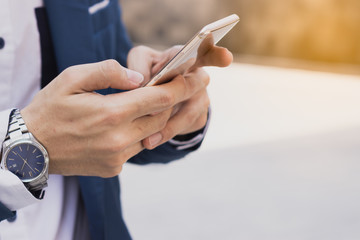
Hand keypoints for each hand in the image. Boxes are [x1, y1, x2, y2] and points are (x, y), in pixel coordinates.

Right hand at [21, 60, 207, 176]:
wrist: (32, 148)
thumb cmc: (51, 108)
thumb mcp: (73, 78)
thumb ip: (109, 72)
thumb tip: (139, 78)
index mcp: (111, 113)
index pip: (160, 98)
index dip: (183, 87)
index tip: (198, 78)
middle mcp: (119, 138)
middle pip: (163, 118)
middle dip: (177, 102)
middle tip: (187, 87)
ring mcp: (118, 157)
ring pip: (153, 135)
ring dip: (158, 119)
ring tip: (159, 104)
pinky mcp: (114, 168)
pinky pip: (138, 148)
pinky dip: (140, 134)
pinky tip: (133, 124)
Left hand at [127, 43, 232, 148]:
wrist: (159, 95)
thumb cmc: (150, 70)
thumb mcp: (140, 61)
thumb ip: (139, 65)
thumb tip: (141, 83)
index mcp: (187, 57)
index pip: (206, 51)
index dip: (217, 54)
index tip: (226, 57)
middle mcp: (199, 76)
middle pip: (193, 87)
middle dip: (171, 102)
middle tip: (151, 113)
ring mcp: (202, 98)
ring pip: (188, 113)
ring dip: (168, 127)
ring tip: (148, 140)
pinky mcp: (200, 117)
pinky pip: (186, 127)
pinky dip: (168, 134)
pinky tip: (152, 139)